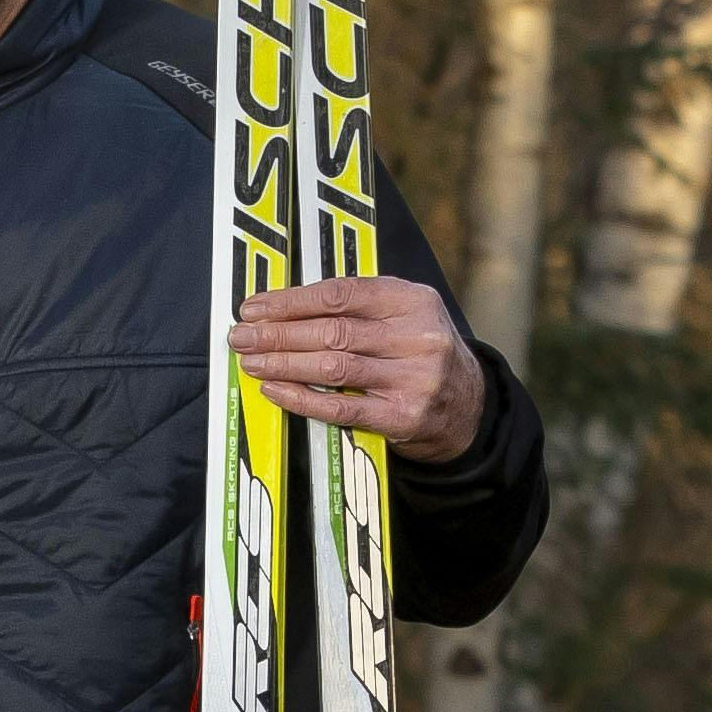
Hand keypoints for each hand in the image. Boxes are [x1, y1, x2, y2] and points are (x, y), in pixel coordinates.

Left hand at [232, 275, 487, 454]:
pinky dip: (302, 398)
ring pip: (334, 366)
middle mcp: (417, 336)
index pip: (342, 294)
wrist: (469, 408)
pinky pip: (342, 406)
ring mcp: (414, 379)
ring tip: (251, 361)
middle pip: (333, 330)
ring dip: (284, 364)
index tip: (255, 307)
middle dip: (278, 333)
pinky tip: (275, 390)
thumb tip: (284, 308)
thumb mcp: (405, 316)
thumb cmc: (421, 355)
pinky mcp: (403, 417)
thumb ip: (360, 307)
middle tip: (241, 336)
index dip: (292, 301)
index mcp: (413, 300)